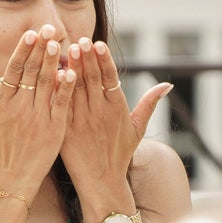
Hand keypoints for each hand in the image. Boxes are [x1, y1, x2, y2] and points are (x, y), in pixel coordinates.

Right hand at [0, 24, 76, 201]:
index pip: (12, 70)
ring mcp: (38, 118)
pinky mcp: (54, 129)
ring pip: (46, 83)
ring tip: (58, 42)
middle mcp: (20, 108)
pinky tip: (72, 72)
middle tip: (48, 29)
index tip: (30, 34)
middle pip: (30, 72)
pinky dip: (66, 87)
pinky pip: (61, 103)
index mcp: (2, 104)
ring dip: (52, 62)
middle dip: (40, 49)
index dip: (22, 51)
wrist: (12, 180)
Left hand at [57, 36, 171, 211]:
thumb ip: (149, 103)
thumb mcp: (138, 129)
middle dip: (86, 58)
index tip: (98, 43)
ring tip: (66, 49)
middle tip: (79, 40)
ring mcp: (82, 122)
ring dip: (71, 68)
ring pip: (76, 89)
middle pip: (92, 79)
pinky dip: (58, 90)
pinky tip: (53, 74)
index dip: (104, 60)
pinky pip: (61, 106)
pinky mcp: (66, 131)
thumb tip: (168, 84)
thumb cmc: (120, 154)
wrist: (102, 182)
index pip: (111, 78)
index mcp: (117, 109)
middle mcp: (100, 113)